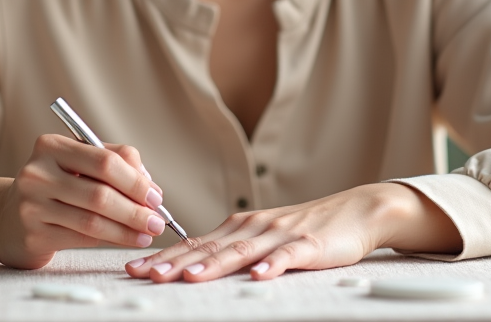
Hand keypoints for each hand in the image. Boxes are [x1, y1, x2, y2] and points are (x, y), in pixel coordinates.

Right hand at [0, 134, 166, 268]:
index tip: (155, 196)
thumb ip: (116, 164)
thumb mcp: (78, 166)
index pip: (104, 160)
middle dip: (135, 208)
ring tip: (149, 233)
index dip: (135, 180)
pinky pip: (82, 237)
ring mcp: (31, 204)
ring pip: (93, 219)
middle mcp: (37, 172)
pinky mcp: (33, 233)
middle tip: (158, 220)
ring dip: (128, 229)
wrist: (5, 219)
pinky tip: (128, 241)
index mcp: (51, 145)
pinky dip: (112, 240)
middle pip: (100, 192)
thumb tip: (151, 188)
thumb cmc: (55, 187)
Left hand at [124, 183, 460, 282]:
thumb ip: (230, 249)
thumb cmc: (307, 228)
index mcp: (238, 228)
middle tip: (146, 275)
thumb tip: (190, 263)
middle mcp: (252, 228)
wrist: (355, 212)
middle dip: (174, 263)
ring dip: (213, 265)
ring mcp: (279, 235)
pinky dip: (272, 267)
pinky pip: (287, 257)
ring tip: (189, 278)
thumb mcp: (262, 238)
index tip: (134, 268)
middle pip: (208, 248)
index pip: (193, 245)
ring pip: (240, 252)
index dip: (163, 257)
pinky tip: (259, 276)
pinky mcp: (307, 245)